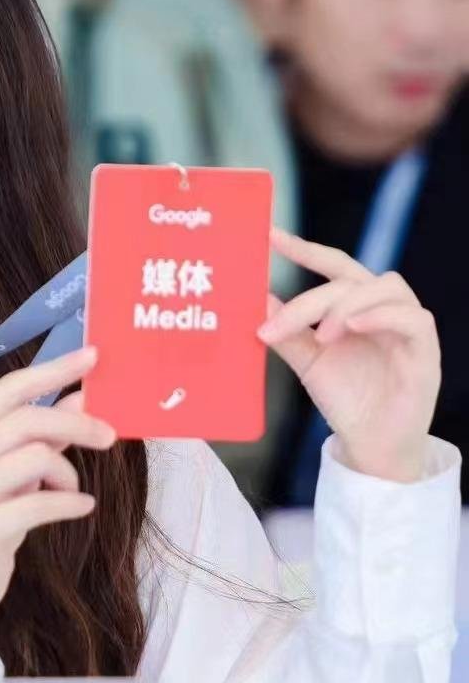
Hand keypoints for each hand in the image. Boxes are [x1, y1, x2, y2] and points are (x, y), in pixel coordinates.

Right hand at [0, 346, 115, 678]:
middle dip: (76, 423)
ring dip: (68, 473)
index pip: (9, 388)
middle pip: (26, 419)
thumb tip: (81, 397)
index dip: (53, 370)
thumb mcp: (14, 473)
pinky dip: (71, 503)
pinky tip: (81, 508)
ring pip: (36, 457)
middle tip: (109, 435)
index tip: (92, 355)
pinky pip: (40, 503)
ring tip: (72, 490)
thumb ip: (43, 435)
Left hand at [258, 228, 439, 483]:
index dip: (305, 249)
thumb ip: (286, 332)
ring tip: (320, 335)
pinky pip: (413, 319)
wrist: (370, 446)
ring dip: (346, 305)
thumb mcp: (307, 362)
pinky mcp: (425, 353)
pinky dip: (381, 316)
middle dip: (312, 297)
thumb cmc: (345, 399)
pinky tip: (352, 326)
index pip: (335, 266)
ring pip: (385, 288)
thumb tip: (257, 298)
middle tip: (278, 325)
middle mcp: (384, 310)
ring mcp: (408, 328)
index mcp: (356, 307)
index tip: (270, 235)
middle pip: (352, 279)